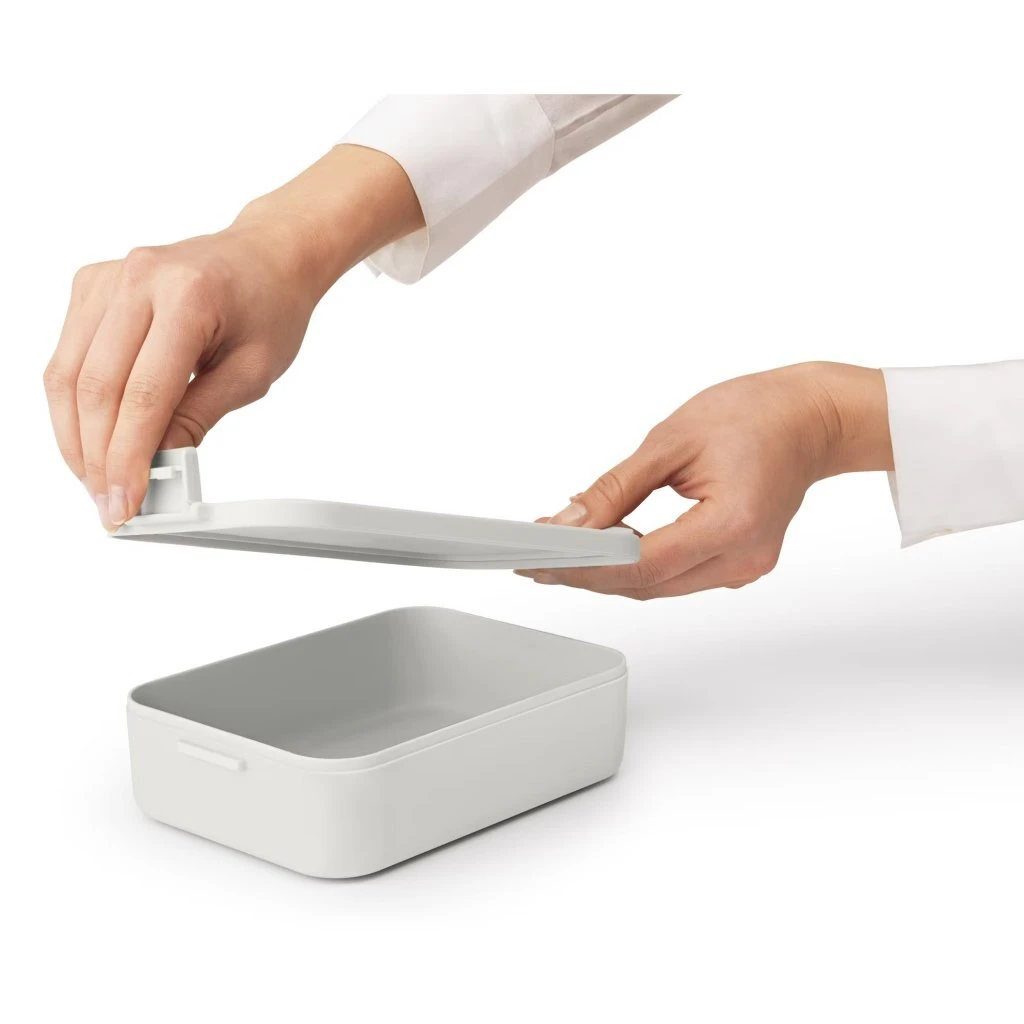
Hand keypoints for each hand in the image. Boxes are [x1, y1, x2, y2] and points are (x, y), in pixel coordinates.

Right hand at [43, 144, 422, 528]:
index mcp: (188, 298)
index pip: (143, 396)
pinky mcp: (92, 284)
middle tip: (108, 502)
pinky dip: (73, 403)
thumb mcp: (252, 373)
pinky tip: (91, 435)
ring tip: (96, 478)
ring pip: (65, 373)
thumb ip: (198, 418)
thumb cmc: (269, 307)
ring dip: (75, 436)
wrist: (267, 255)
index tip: (125, 503)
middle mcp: (139, 279)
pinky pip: (67, 353)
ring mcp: (109, 277)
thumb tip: (156, 469)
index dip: (127, 459)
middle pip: (95, 387)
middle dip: (96, 457)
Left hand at [516, 362, 893, 599]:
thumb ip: (615, 487)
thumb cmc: (756, 414)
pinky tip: (606, 548)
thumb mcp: (671, 440)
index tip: (541, 559)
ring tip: (560, 553)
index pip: (642, 565)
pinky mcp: (738, 564)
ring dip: (607, 572)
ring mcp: (744, 567)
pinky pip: (675, 575)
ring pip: (657, 586)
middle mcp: (742, 558)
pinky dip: (637, 565)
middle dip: (585, 574)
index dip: (585, 567)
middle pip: (645, 585)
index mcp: (731, 523)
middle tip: (535, 559)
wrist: (811, 418)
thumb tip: (571, 521)